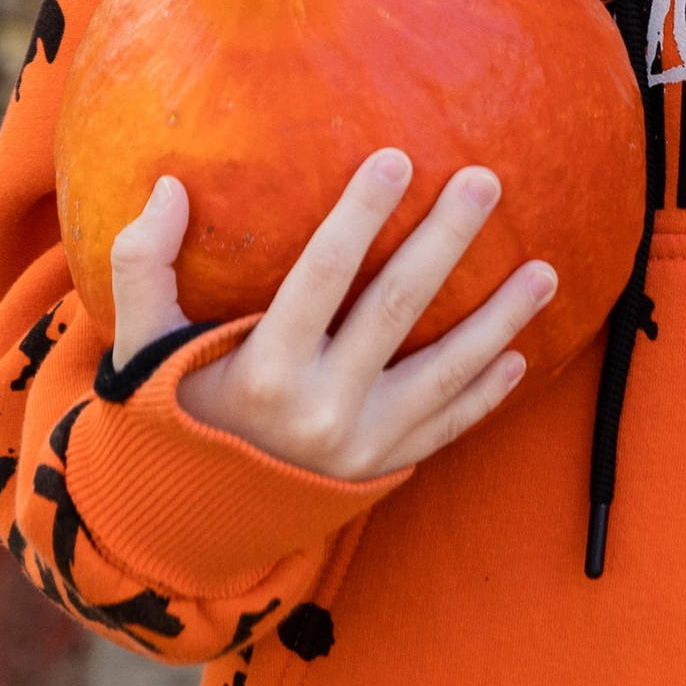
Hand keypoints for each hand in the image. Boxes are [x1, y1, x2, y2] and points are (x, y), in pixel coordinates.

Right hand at [108, 156, 555, 481]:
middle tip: (486, 180)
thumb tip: (168, 187)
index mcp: (261, 371)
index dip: (360, 215)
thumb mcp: (138, 350)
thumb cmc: (169, 417)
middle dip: (445, 240)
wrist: (187, 528)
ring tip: (546, 269)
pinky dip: (484, 394)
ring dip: (499, 320)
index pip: (321, 276)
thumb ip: (143, 267)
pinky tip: (519, 356)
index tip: (397, 157)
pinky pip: (445, 428)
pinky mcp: (381, 471)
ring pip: (444, 372)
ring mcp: (359, 446)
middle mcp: (318, 410)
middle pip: (396, 309)